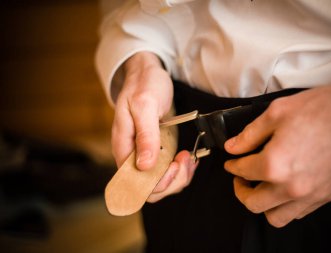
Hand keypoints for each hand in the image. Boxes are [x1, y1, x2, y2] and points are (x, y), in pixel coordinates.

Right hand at [112, 51, 196, 201]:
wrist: (147, 73)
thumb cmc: (143, 85)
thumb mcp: (145, 105)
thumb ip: (145, 136)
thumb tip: (145, 165)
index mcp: (124, 147)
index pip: (135, 183)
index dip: (157, 183)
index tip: (174, 165)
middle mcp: (132, 155)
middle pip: (150, 188)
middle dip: (173, 180)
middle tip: (186, 159)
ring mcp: (144, 154)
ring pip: (160, 182)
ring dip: (179, 176)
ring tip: (189, 158)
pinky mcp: (155, 150)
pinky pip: (167, 170)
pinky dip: (180, 168)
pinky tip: (187, 157)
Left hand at [224, 80, 330, 227]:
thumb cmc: (325, 109)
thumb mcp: (277, 112)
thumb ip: (250, 134)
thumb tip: (233, 146)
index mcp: (275, 164)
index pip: (242, 171)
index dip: (232, 165)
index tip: (231, 162)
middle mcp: (292, 186)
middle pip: (254, 203)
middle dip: (241, 191)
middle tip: (240, 179)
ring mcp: (311, 195)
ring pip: (276, 217)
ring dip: (263, 205)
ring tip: (262, 188)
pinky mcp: (327, 196)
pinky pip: (298, 213)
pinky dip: (285, 206)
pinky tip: (284, 189)